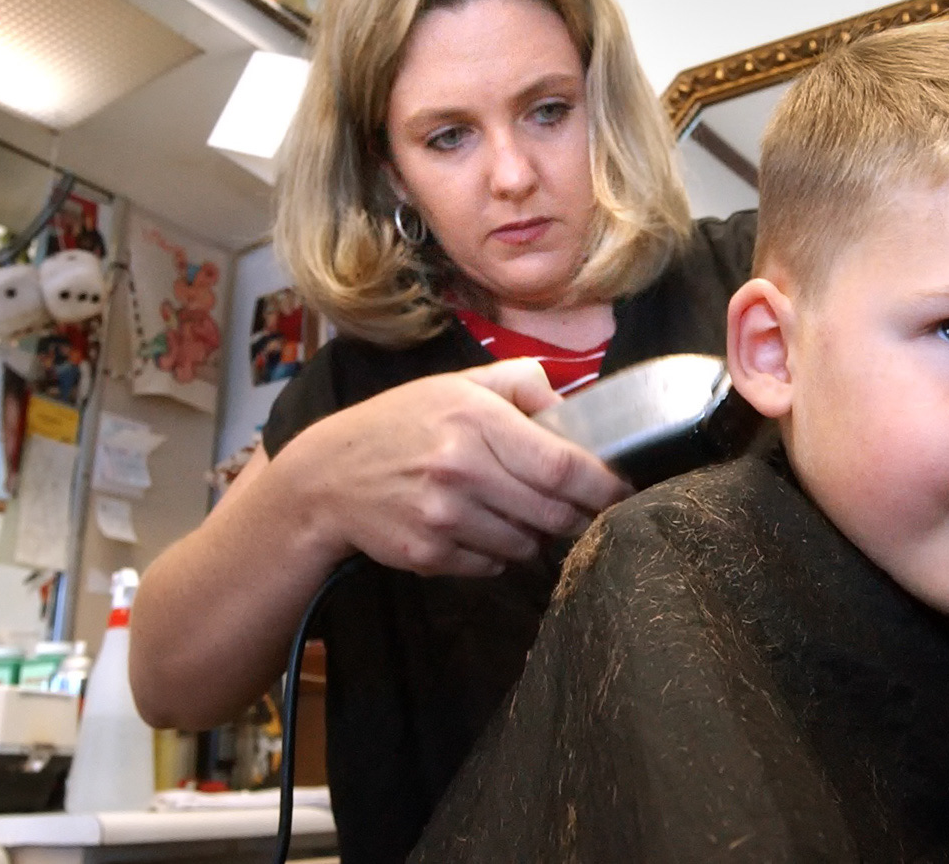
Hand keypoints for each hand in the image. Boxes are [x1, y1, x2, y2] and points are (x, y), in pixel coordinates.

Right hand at [276, 358, 631, 577]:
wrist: (327, 476)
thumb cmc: (402, 423)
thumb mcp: (458, 385)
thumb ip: (522, 383)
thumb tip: (574, 406)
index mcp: (476, 420)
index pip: (561, 464)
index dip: (601, 484)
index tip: (621, 489)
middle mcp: (461, 469)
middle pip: (552, 511)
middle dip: (578, 515)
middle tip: (581, 508)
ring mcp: (442, 516)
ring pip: (526, 544)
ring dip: (537, 535)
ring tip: (522, 515)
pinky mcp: (428, 554)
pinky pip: (492, 565)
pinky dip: (500, 554)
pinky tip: (483, 529)